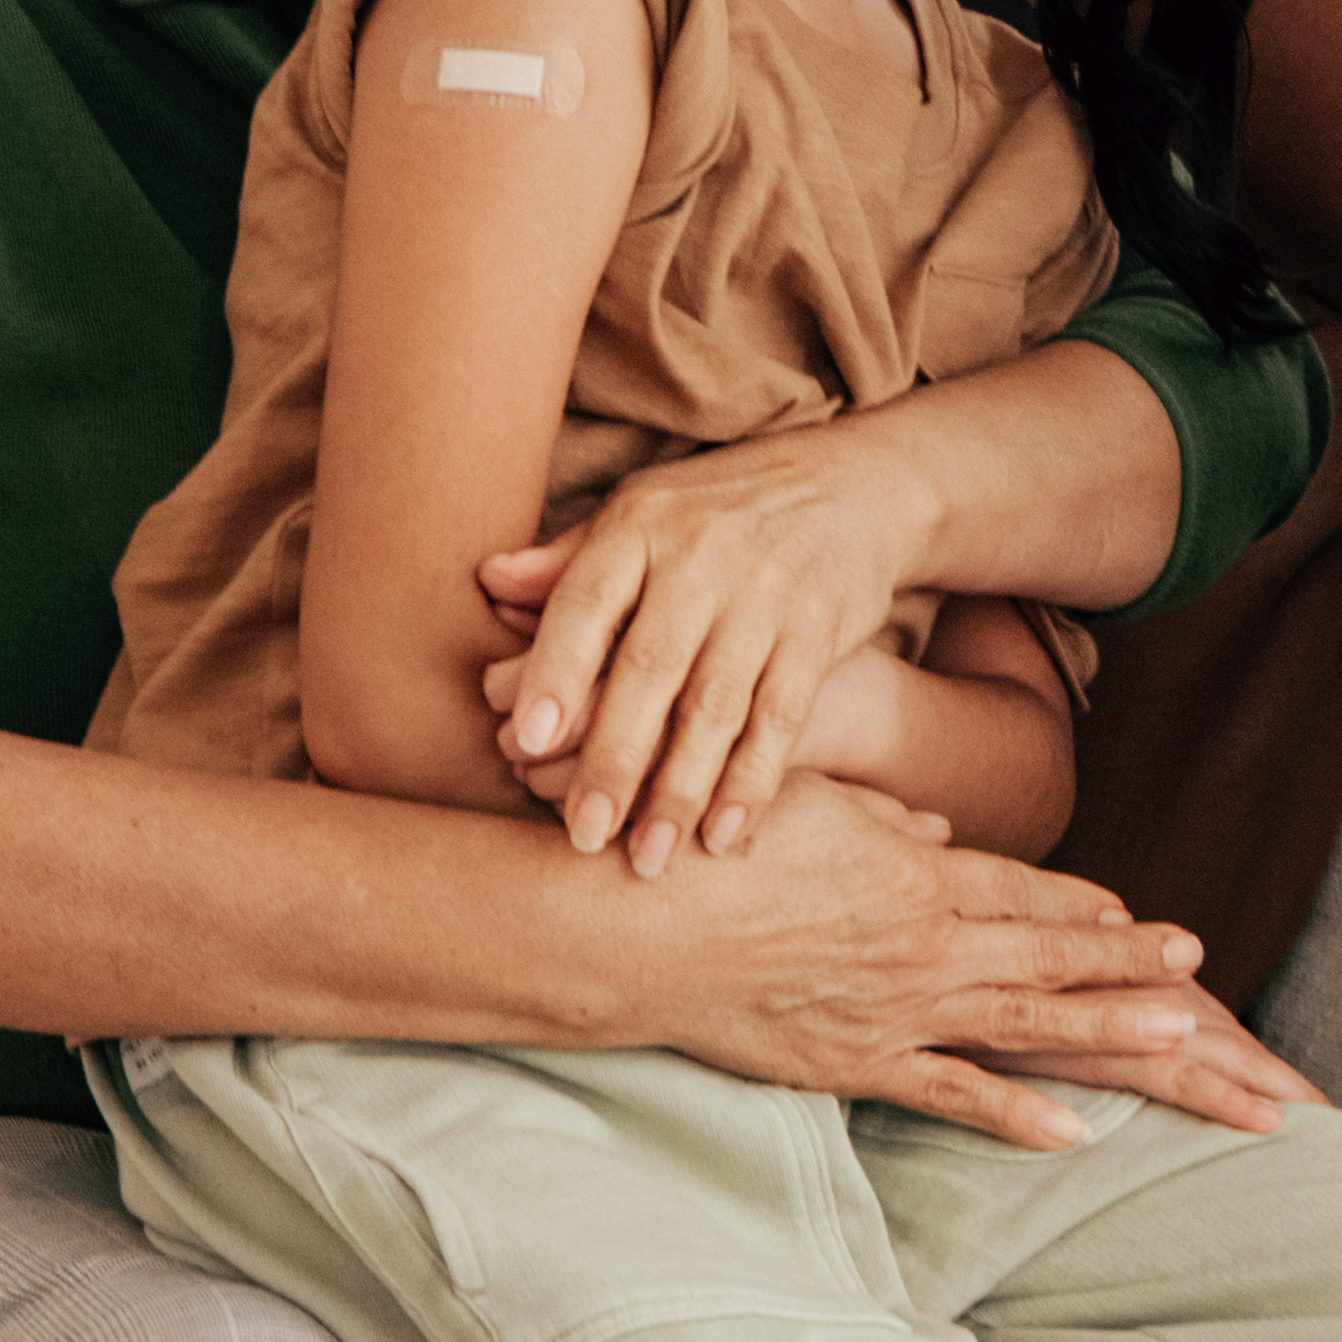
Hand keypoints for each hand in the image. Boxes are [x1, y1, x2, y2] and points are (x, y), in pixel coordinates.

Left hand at [475, 421, 937, 865]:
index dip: (554, 670)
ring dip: (681, 789)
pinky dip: (753, 782)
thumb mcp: (642, 513)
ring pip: (717, 706)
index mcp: (640, 526)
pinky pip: (781, 717)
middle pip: (651, 669)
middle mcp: (702, 558)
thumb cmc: (719, 510)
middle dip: (615, 758)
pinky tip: (723, 835)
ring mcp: (766, 596)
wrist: (854, 484)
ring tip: (650, 857)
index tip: (524, 741)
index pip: (586, 603)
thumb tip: (487, 583)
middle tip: (583, 836)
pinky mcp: (819, 632)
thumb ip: (568, 562)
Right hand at [594, 781, 1277, 1151]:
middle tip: (1197, 966)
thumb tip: (938, 831)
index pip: (1023, 887)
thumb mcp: (808, 804)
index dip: (1086, 903)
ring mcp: (893, 1008)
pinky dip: (1014, 1115)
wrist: (631, 931)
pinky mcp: (852, 1064)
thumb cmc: (708, 848)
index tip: (1140, 915)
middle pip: (1047, 951)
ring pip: (1024, 1022)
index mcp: (913, 871)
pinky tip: (1074, 1133)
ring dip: (1108, 1028)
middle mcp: (922, 940)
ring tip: (1181, 1038)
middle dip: (1128, 962)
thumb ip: (884, 818)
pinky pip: (951, 1094)